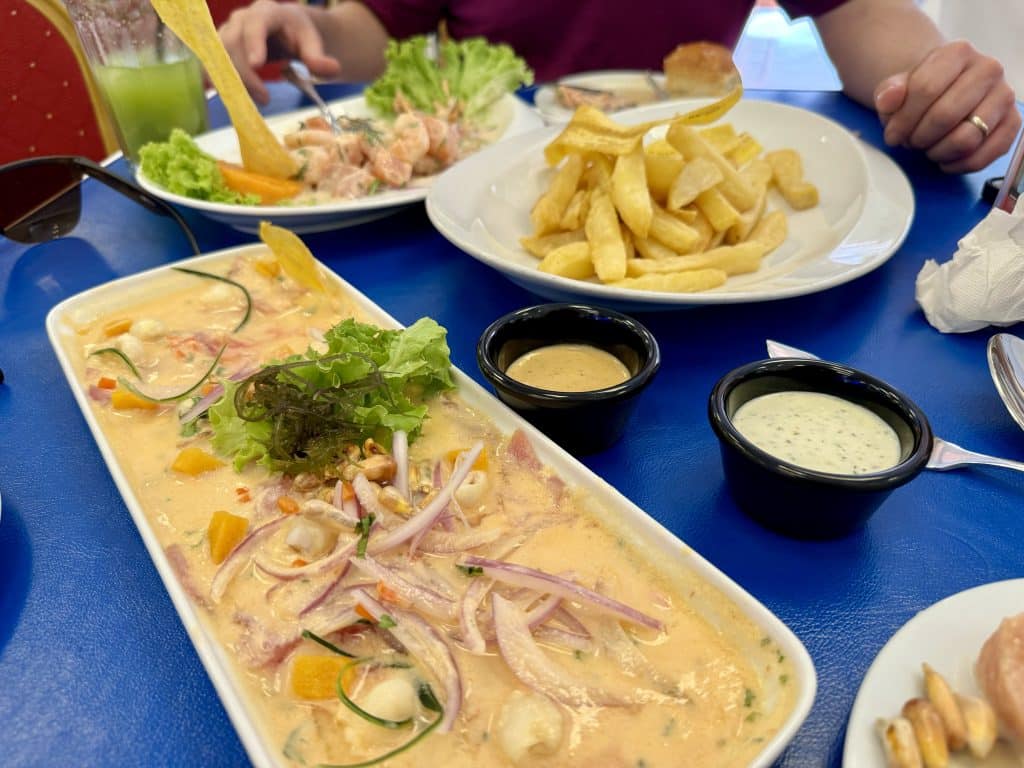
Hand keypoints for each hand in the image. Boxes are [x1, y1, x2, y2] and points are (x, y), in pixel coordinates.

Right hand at [219, 0, 341, 104]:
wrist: (287, 32)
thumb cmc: (299, 37)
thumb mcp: (312, 45)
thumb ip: (319, 58)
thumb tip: (333, 69)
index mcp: (266, 13)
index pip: (256, 24)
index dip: (254, 43)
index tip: (257, 64)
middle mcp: (242, 18)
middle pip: (234, 42)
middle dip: (246, 72)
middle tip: (264, 98)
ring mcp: (227, 31)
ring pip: (219, 55)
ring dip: (232, 80)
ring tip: (251, 101)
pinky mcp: (220, 47)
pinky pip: (212, 63)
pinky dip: (216, 80)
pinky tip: (227, 97)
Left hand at [873, 41, 1019, 173]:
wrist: (949, 87)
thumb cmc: (923, 89)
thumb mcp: (899, 86)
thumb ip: (889, 91)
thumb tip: (887, 99)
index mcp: (958, 52)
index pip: (925, 89)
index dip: (902, 120)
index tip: (892, 135)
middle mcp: (988, 70)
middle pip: (945, 116)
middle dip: (919, 138)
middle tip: (910, 142)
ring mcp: (1004, 96)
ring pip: (966, 139)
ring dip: (938, 152)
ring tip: (927, 148)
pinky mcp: (1013, 123)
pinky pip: (984, 156)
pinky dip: (958, 165)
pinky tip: (944, 160)